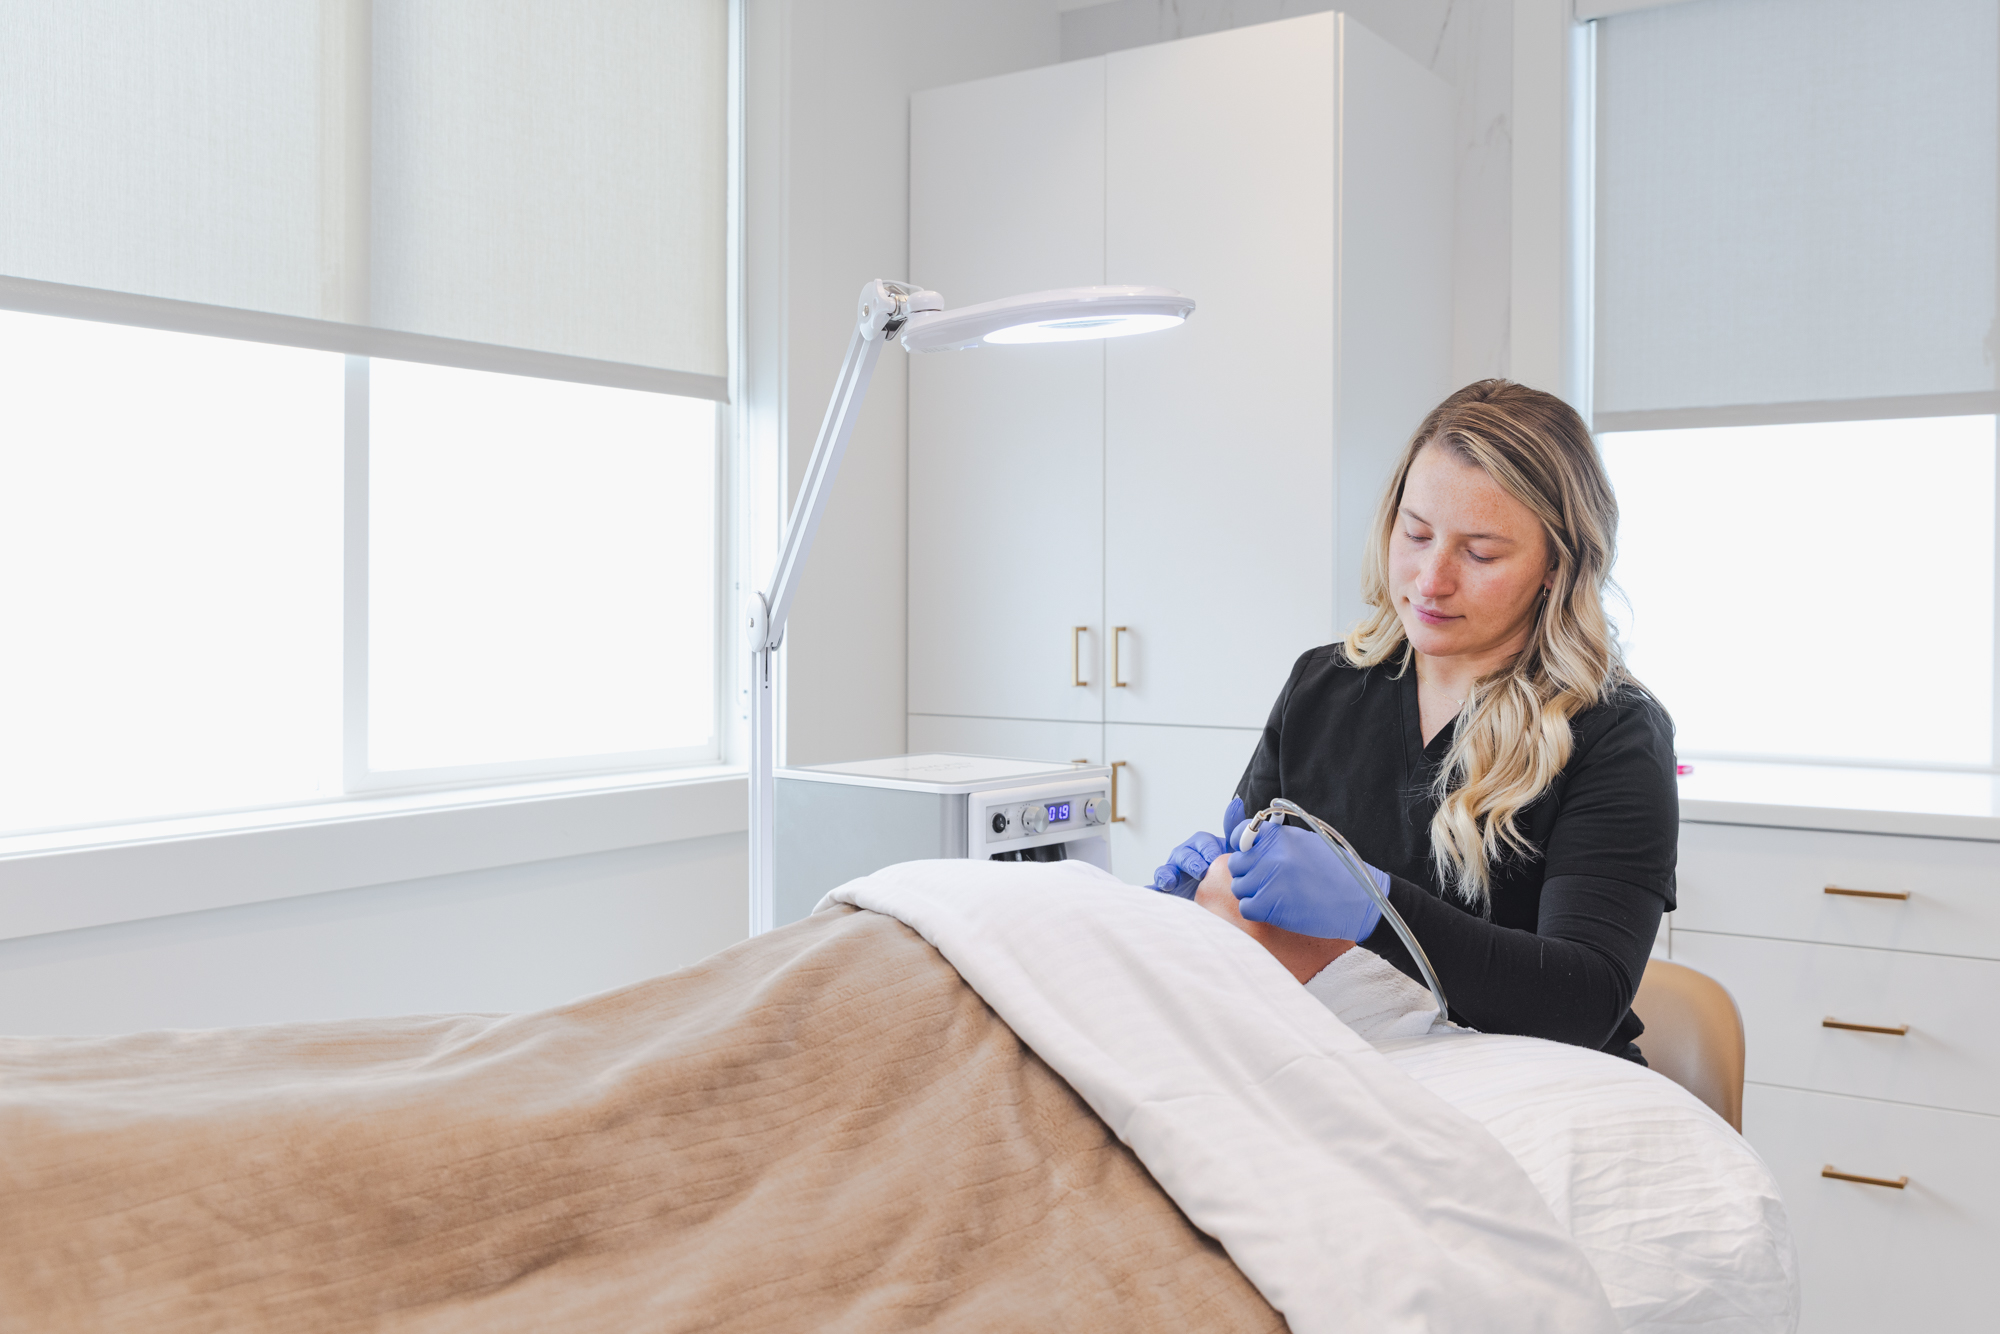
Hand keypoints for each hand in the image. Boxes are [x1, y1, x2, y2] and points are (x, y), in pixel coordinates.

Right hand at [1150, 797, 1244, 897]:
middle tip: (1202, 872)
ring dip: (1167, 875)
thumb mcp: (1232, 850)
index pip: (1203, 843)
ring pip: (1166, 870)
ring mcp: (1173, 871)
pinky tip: (1149, 892)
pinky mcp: (1166, 888)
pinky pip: (1156, 887)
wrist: (1217, 891)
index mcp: (1201, 846)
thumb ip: (1234, 829)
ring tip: (1170, 882)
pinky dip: (1152, 889)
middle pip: (1184, 856)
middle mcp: (1185, 855)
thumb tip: (1235, 802)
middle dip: (1192, 863)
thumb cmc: (1223, 867)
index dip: (1208, 850)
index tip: (1215, 859)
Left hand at [1228, 820, 1387, 939]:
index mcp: (1278, 835)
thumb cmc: (1335, 871)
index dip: (1242, 847)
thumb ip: (1276, 840)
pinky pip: (1246, 907)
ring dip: (1252, 893)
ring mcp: (1268, 879)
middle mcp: (1270, 854)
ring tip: (1276, 895)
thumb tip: (1248, 840)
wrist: (1359, 900)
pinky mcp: (1269, 905)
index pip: (1240, 834)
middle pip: (1236, 864)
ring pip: (1239, 886)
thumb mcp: (1305, 842)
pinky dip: (1257, 910)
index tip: (1250, 855)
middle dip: (1247, 873)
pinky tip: (1276, 907)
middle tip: (1267, 881)